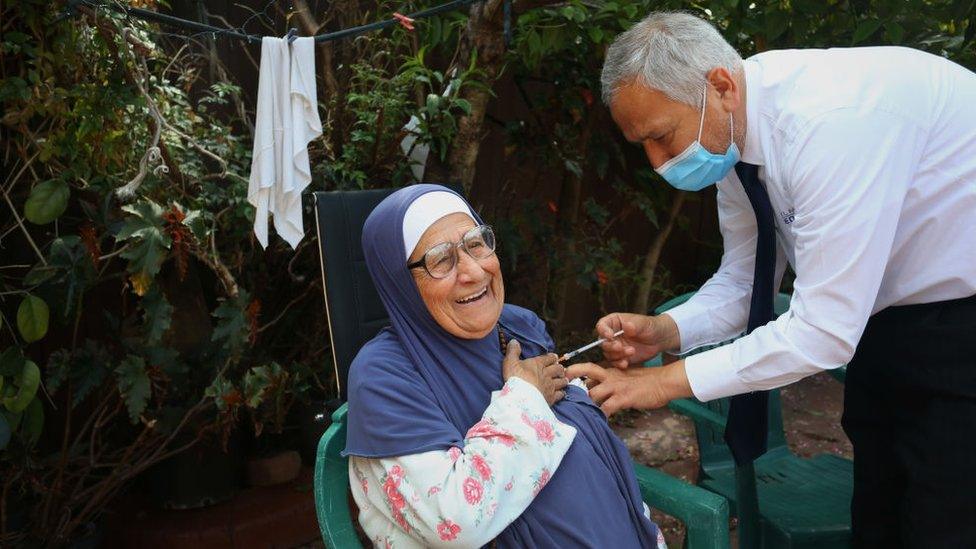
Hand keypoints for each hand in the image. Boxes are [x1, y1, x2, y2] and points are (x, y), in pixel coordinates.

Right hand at [502, 340, 567, 405]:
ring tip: (564, 379)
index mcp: (538, 364)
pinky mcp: (551, 397)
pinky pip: (560, 394)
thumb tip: (514, 341)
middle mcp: (546, 374)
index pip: (549, 358)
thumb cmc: (515, 379)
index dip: (552, 357)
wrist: (521, 398)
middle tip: (559, 369)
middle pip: (558, 369)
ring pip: (562, 381)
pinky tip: (561, 392)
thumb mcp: (510, 362)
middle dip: (559, 368)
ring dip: (563, 379)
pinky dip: (561, 392)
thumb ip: (513, 351)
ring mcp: (550, 386)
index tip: (554, 357)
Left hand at [565, 361, 691, 415]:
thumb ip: (608, 382)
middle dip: (572, 379)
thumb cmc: (643, 382)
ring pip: (592, 392)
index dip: (574, 371)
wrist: (662, 383)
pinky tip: (597, 422)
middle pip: (586, 371)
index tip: (562, 377)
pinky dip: (600, 416)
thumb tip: (592, 390)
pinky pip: (606, 408)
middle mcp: (610, 376)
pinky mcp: (623, 398)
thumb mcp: (623, 378)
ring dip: (584, 403)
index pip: (587, 368)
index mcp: (609, 370)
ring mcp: (616, 386)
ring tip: (577, 413)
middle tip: (561, 390)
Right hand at [596, 312, 679, 368]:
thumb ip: (634, 325)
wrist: (659, 339)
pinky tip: (626, 363)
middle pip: (603, 342)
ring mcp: (615, 347)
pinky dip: (619, 364)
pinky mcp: (620, 357)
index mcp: (614, 322)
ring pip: (608, 354)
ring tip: (632, 351)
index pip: (602, 326)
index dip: (603, 331)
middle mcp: (612, 335)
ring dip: (617, 355)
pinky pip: (615, 362)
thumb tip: (627, 326)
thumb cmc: (650, 326)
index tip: (610, 335)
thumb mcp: (644, 323)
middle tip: (620, 346)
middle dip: (611, 346)